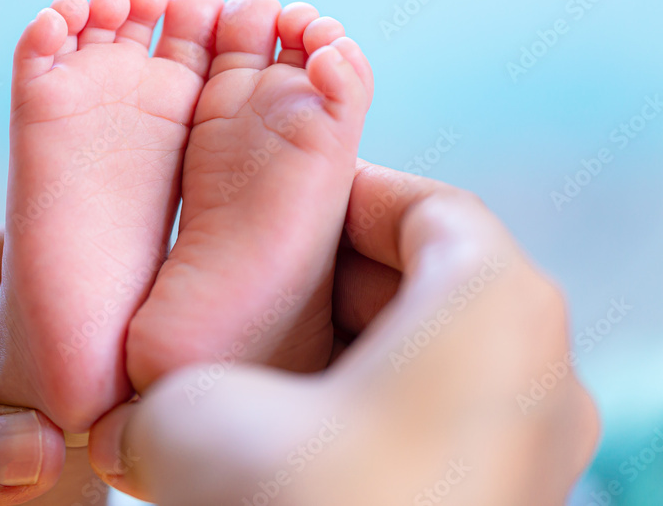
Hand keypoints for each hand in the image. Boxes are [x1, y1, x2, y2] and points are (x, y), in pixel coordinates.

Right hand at [88, 162, 600, 504]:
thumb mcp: (195, 410)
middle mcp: (537, 380)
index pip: (423, 206)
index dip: (336, 193)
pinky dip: (353, 418)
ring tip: (242, 372)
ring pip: (422, 365)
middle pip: (423, 287)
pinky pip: (424, 431)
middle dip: (320, 283)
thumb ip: (161, 385)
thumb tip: (130, 417)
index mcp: (494, 304)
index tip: (267, 206)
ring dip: (331, 358)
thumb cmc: (299, 505)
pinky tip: (273, 441)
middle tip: (238, 292)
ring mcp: (522, 456)